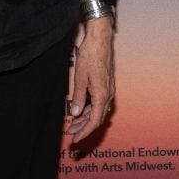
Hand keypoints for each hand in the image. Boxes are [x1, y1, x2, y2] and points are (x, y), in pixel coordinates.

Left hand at [65, 16, 114, 142]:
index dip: (84, 132)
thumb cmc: (90, 55)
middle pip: (96, 118)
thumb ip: (78, 97)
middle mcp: (108, 94)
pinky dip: (88, 108)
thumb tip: (75, 113)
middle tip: (70, 133)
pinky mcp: (106, 85)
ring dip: (85, 118)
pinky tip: (79, 109)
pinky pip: (98, 102)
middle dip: (83, 127)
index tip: (75, 139)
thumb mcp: (80, 77)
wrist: (100, 40)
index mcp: (102, 95)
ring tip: (72, 123)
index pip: (94, 121)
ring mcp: (108, 89)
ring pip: (97, 110)